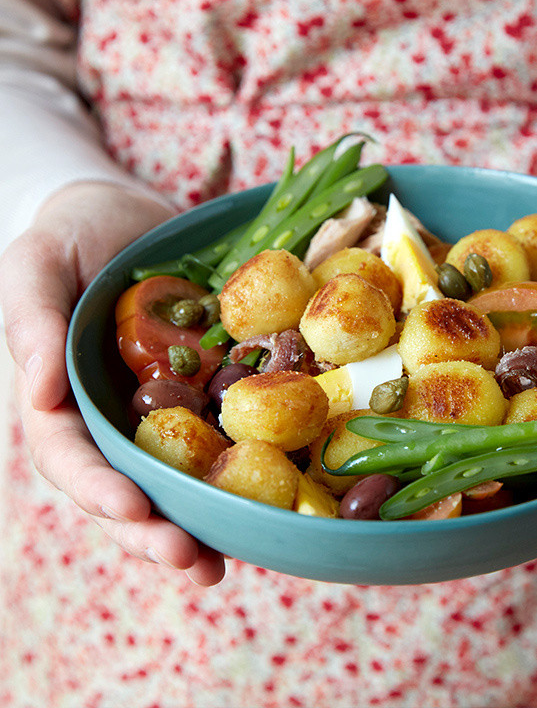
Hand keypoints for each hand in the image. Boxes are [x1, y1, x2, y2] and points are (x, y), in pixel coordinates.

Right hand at [0, 181, 226, 585]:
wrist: (128, 213)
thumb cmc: (70, 233)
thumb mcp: (35, 262)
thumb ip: (28, 320)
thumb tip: (37, 395)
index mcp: (62, 397)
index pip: (70, 456)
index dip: (98, 488)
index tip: (135, 509)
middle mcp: (111, 415)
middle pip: (125, 487)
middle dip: (154, 531)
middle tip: (195, 565)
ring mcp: (160, 408)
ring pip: (173, 478)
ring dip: (197, 524)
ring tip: (222, 565)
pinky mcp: (204, 391)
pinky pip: (220, 436)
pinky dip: (238, 473)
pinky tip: (267, 504)